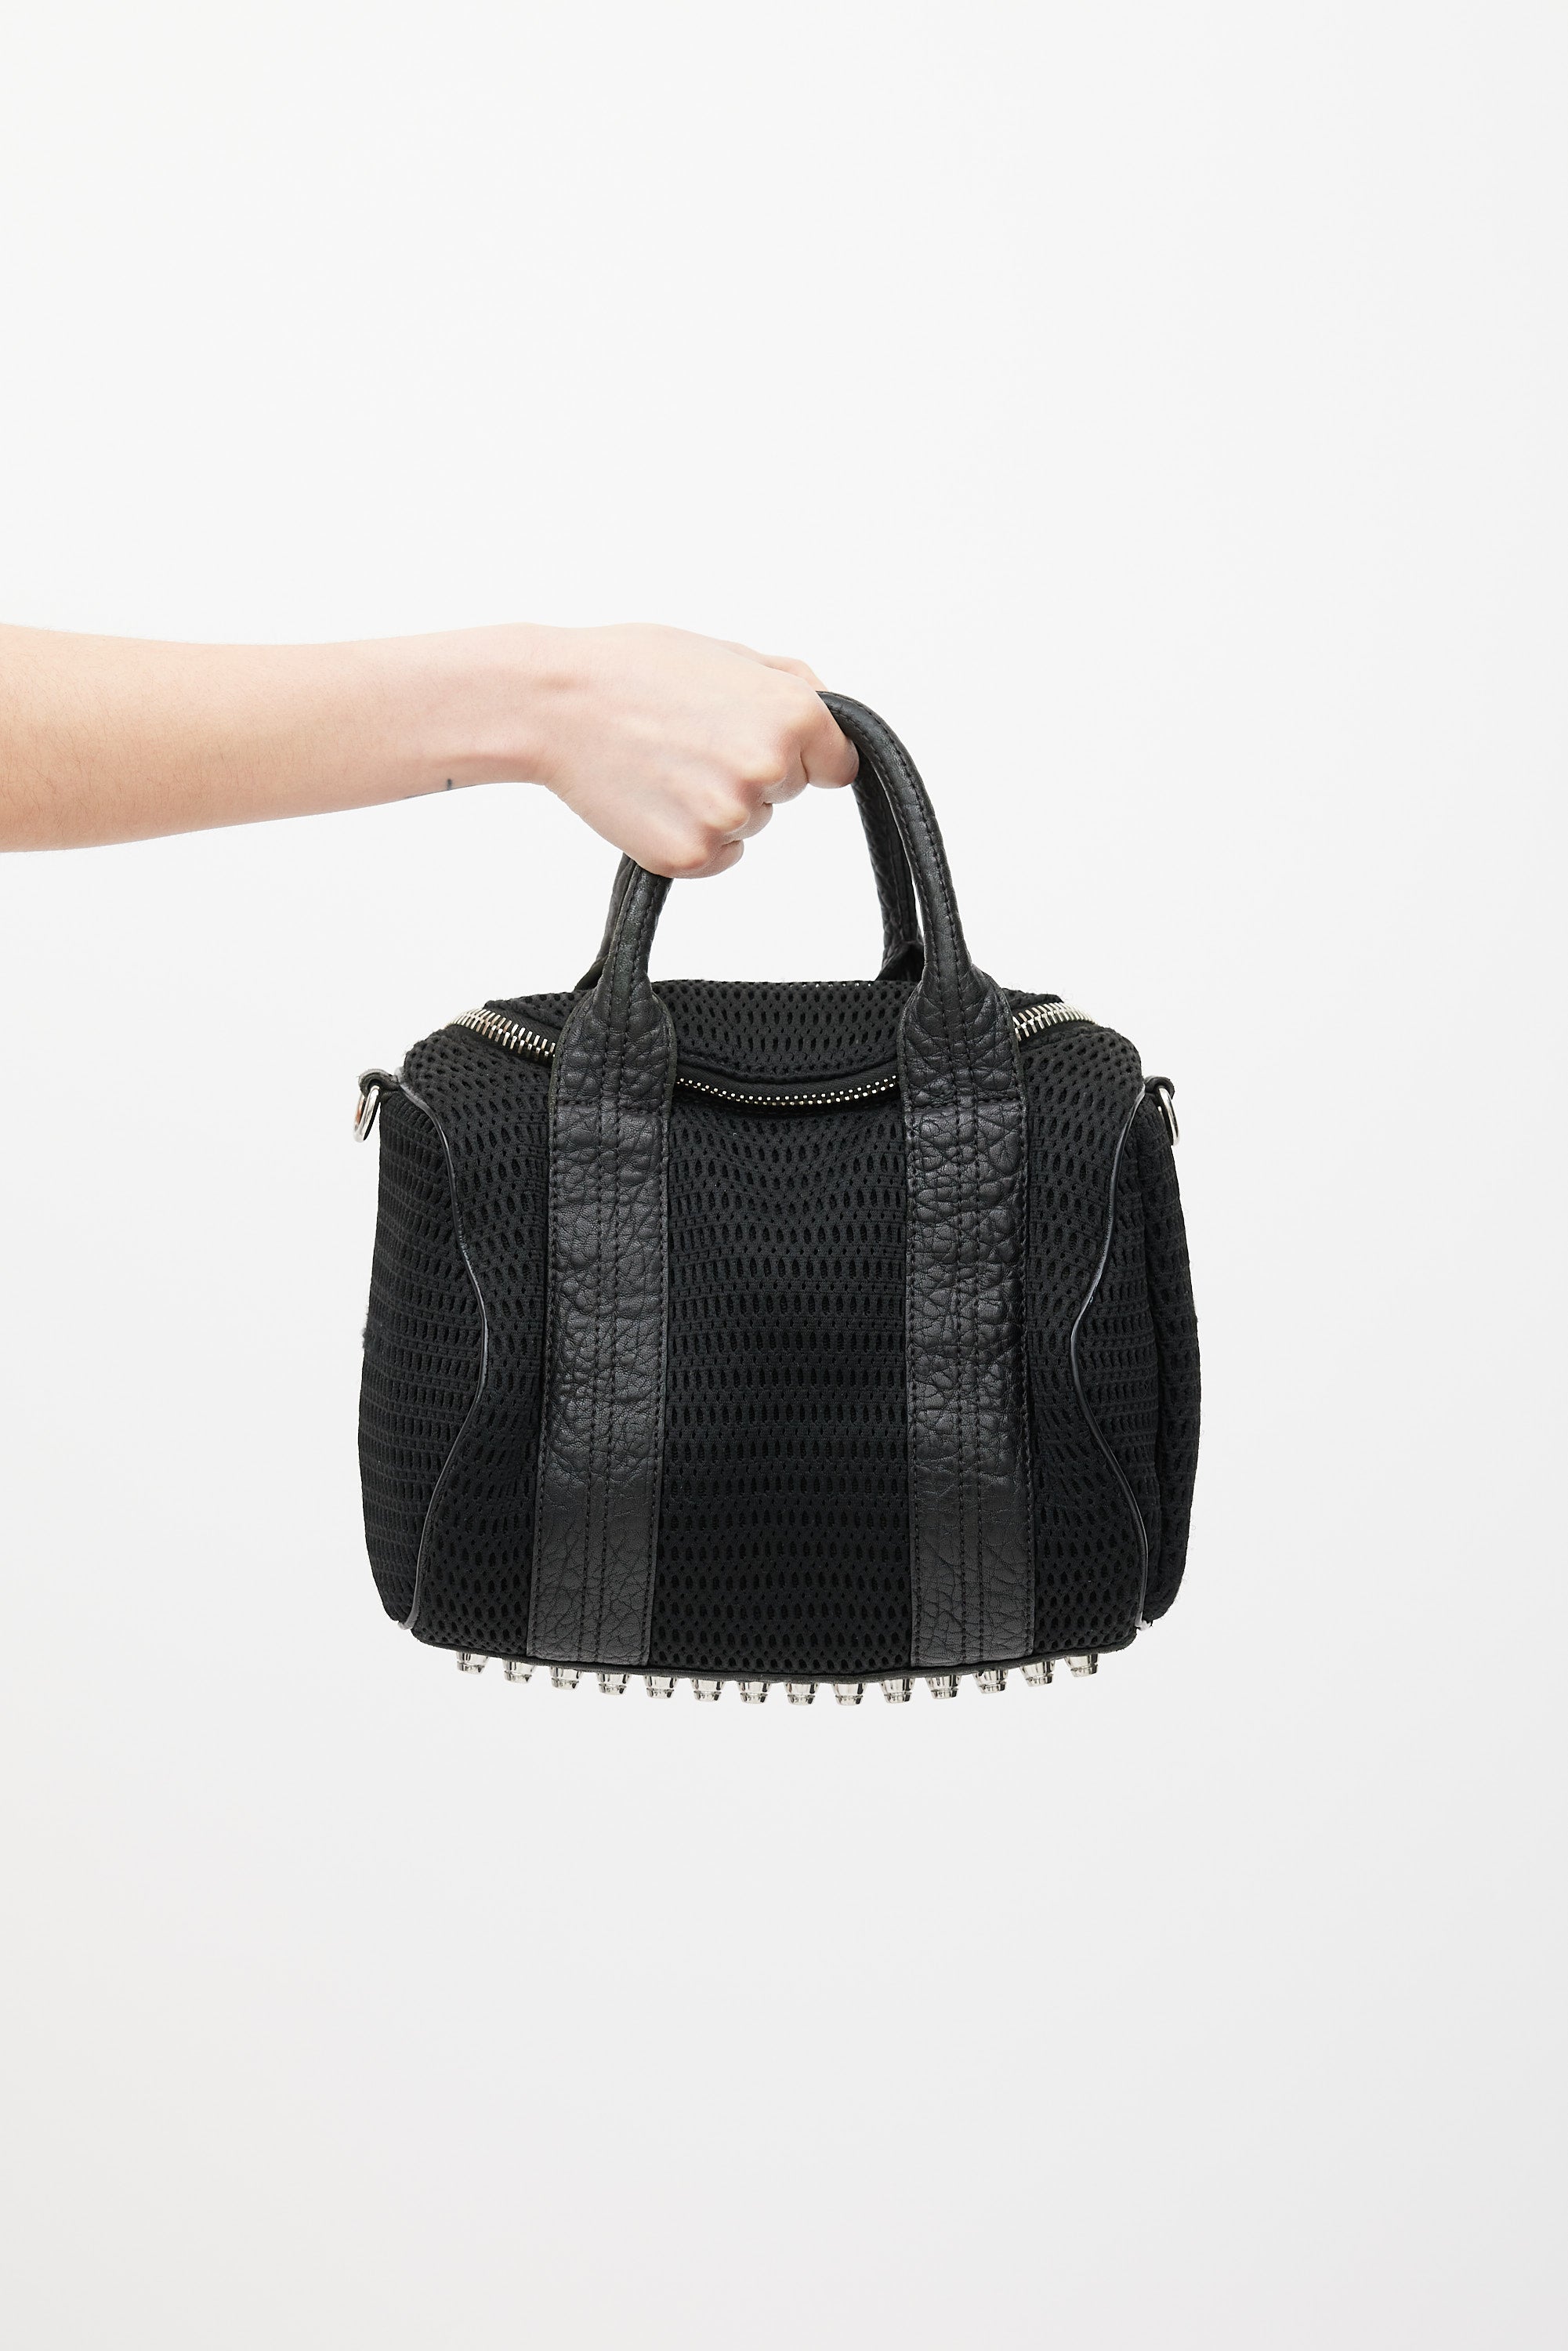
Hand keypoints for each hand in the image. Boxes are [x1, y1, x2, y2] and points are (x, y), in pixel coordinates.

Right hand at [528, 623, 857, 877]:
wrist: (555, 704)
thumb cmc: (634, 669)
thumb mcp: (726, 653)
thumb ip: (791, 683)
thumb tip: (831, 715)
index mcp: (793, 714)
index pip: (836, 763)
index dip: (804, 753)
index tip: (765, 743)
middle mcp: (770, 768)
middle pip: (788, 792)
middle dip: (752, 771)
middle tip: (691, 739)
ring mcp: (731, 816)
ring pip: (750, 823)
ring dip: (718, 804)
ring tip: (665, 762)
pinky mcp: (692, 856)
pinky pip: (719, 856)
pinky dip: (692, 836)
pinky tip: (655, 796)